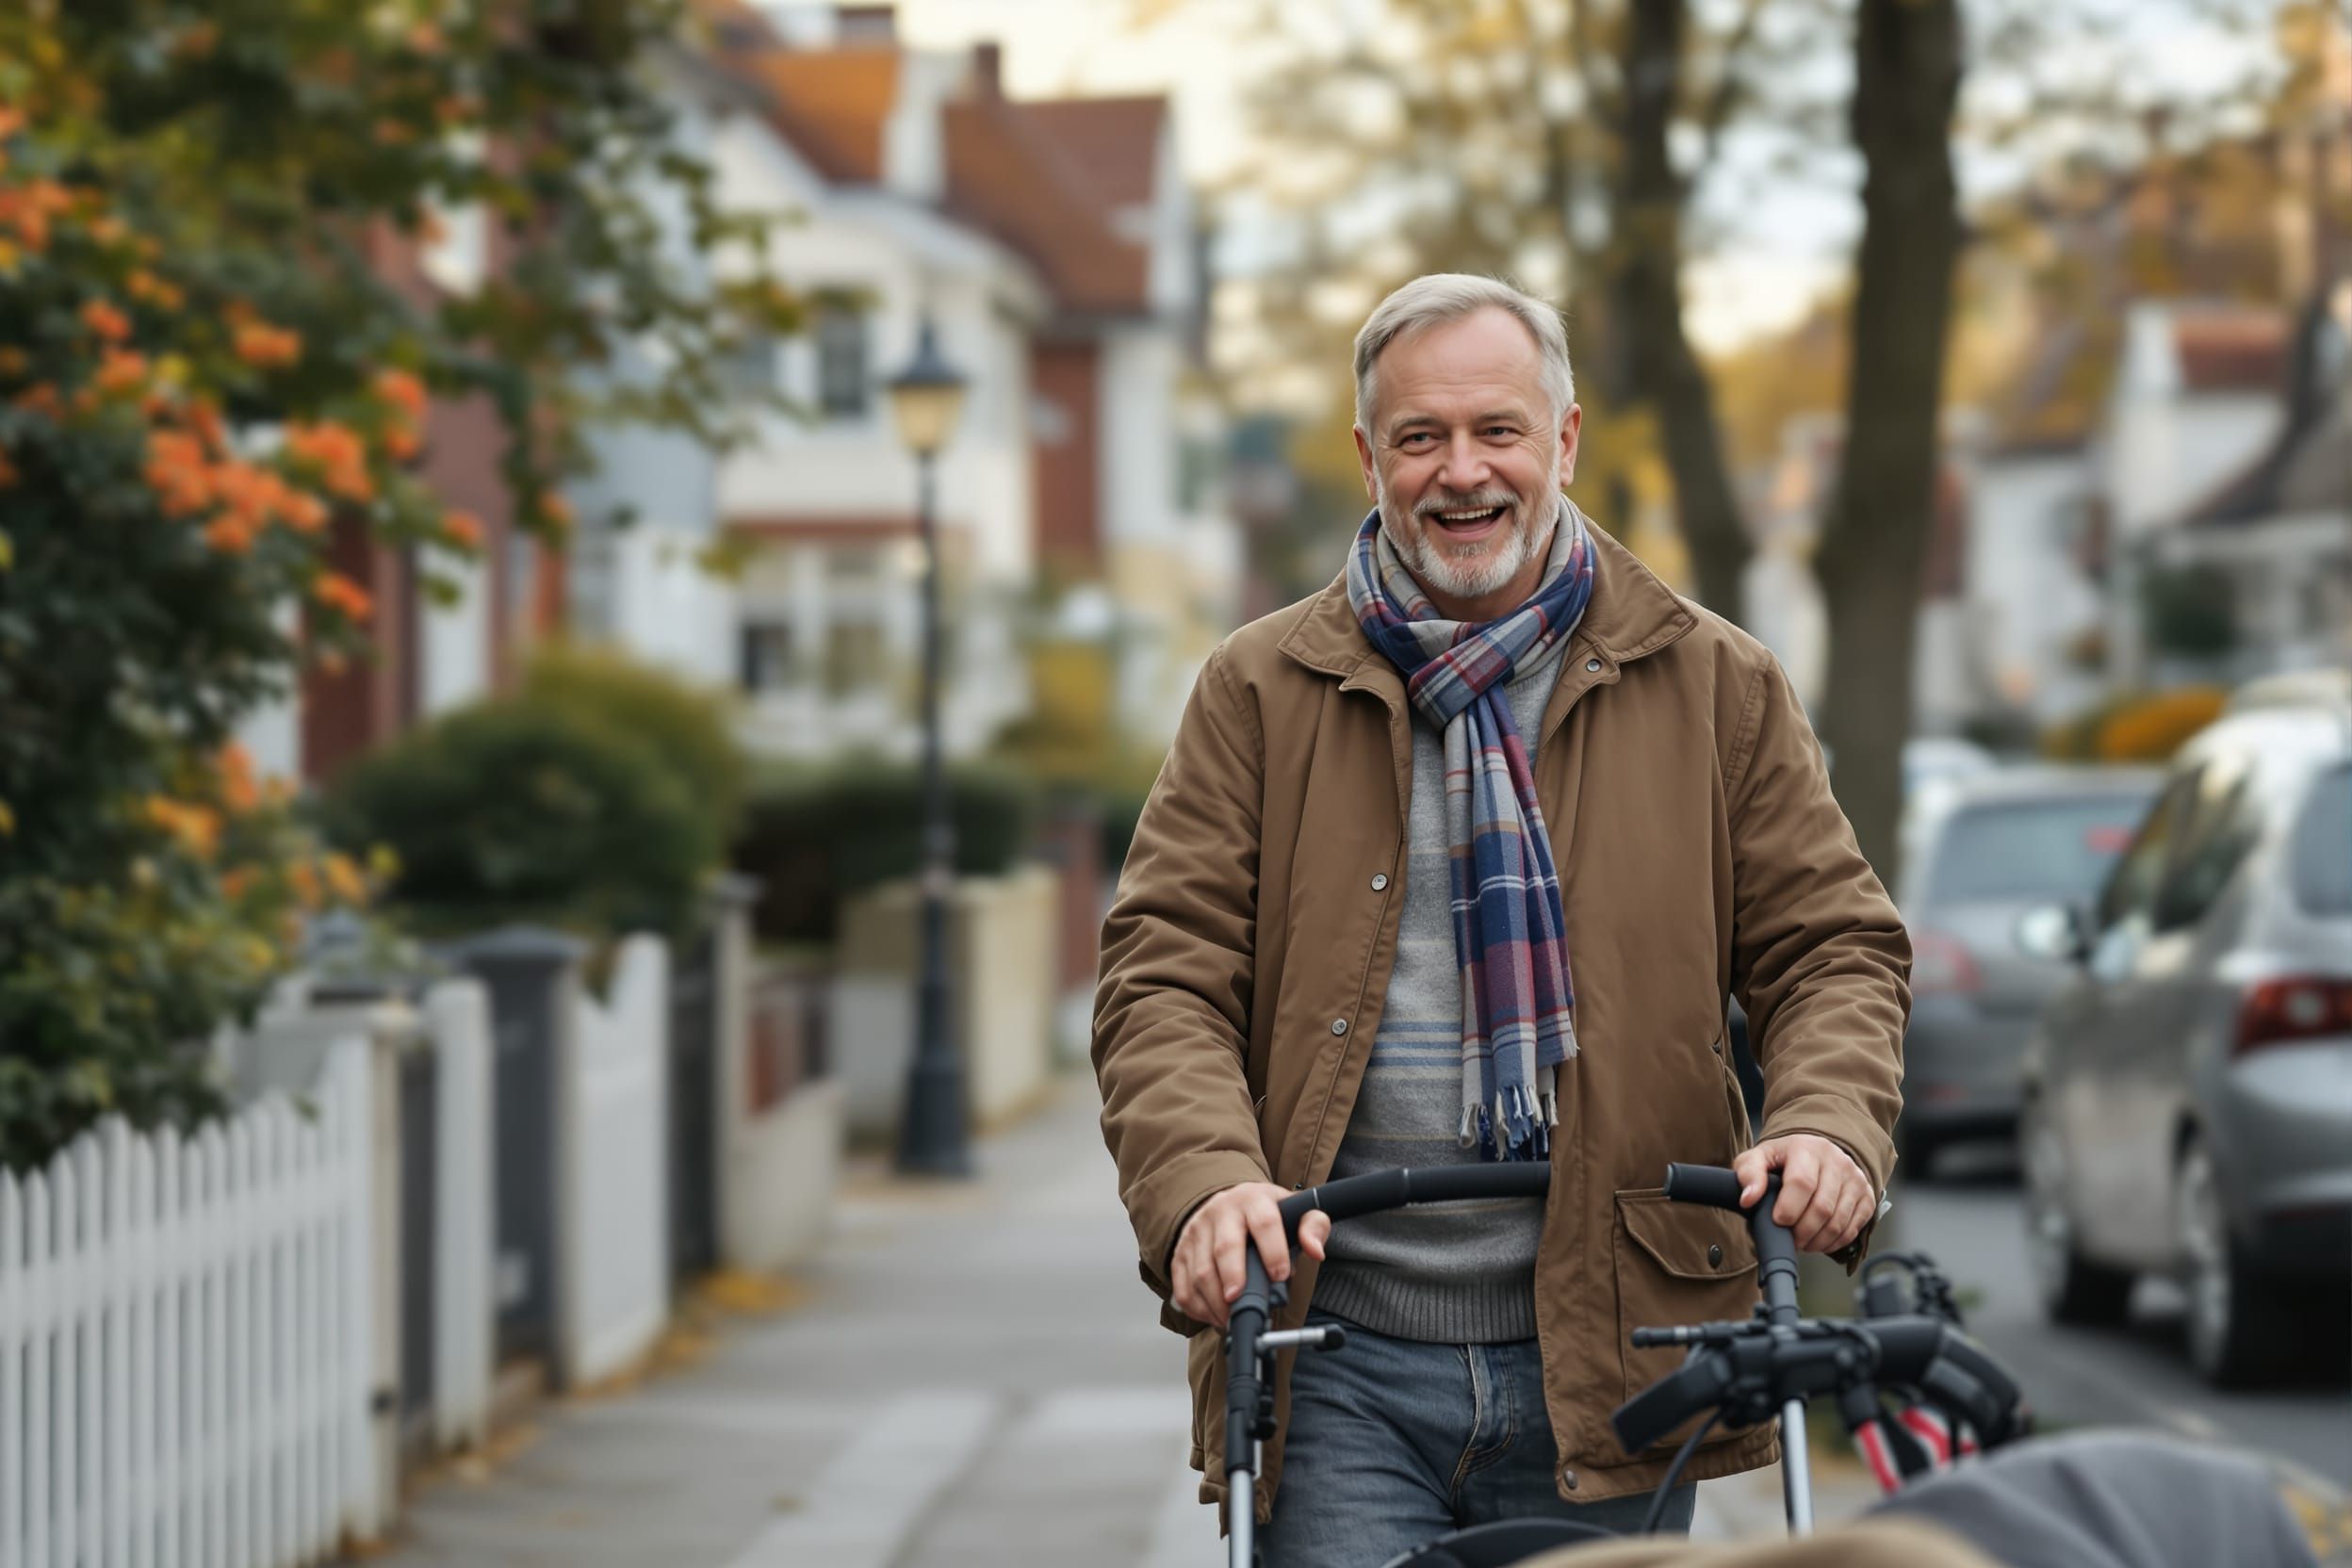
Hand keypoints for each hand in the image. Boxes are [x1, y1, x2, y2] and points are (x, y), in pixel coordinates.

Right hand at [1170, 1181, 1330, 1327]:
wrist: (1228, 1204)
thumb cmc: (1264, 1214)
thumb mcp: (1294, 1211)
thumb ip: (1313, 1227)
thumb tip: (1315, 1251)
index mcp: (1252, 1200)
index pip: (1264, 1223)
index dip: (1273, 1251)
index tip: (1280, 1275)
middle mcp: (1220, 1212)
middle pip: (1225, 1248)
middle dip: (1234, 1278)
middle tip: (1242, 1302)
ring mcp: (1196, 1231)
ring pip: (1200, 1270)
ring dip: (1215, 1301)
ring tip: (1232, 1317)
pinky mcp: (1180, 1251)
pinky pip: (1182, 1284)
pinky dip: (1196, 1306)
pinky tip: (1213, 1314)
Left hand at [1733, 1134, 1873, 1254]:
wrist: (1814, 1153)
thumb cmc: (1783, 1160)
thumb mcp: (1758, 1158)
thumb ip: (1748, 1175)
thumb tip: (1748, 1199)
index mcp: (1807, 1148)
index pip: (1802, 1183)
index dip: (1789, 1209)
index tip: (1778, 1222)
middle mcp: (1836, 1161)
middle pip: (1822, 1207)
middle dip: (1802, 1232)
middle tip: (1790, 1239)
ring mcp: (1855, 1179)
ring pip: (1839, 1222)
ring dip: (1817, 1241)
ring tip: (1802, 1242)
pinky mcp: (1867, 1196)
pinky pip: (1853, 1228)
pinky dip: (1834, 1242)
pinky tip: (1819, 1241)